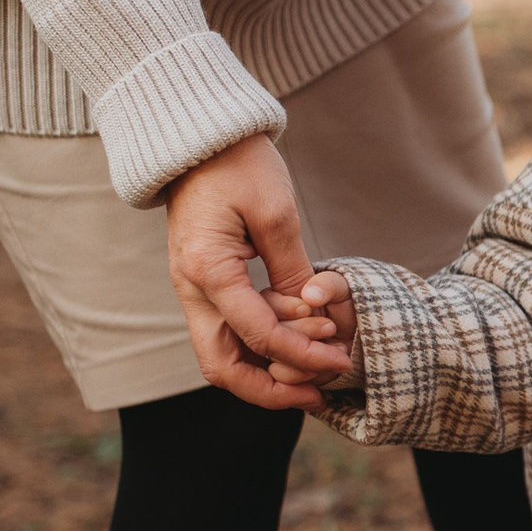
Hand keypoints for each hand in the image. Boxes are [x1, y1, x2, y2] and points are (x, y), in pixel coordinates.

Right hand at [164, 134, 351, 408]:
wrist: (198, 137)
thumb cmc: (238, 163)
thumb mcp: (276, 212)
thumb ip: (293, 270)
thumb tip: (313, 316)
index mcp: (207, 269)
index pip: (258, 334)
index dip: (301, 355)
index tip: (339, 360)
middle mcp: (192, 287)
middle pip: (223, 367)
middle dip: (273, 389)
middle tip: (320, 393)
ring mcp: (194, 289)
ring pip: (224, 355)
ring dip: (269, 371)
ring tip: (318, 368)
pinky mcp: (205, 285)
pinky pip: (229, 332)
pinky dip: (263, 346)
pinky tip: (300, 344)